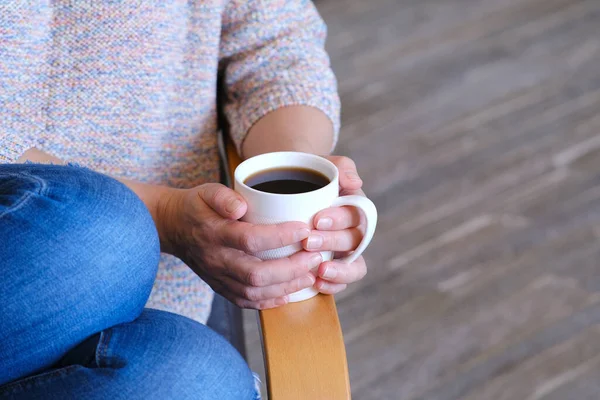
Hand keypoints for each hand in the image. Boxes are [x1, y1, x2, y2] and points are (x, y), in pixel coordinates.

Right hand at [162, 184, 319, 308]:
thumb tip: (242, 206)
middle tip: (315, 257)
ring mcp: (217, 277)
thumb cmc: (197, 206)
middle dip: (290, 269)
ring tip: (309, 276)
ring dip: (285, 287)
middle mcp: (216, 259)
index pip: (250, 239)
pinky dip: (268, 302)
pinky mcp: (219, 287)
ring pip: (253, 293)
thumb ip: (223, 197)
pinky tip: (289, 294)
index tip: (304, 229)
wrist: (172, 228)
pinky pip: (244, 302)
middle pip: (256, 274)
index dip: (280, 237)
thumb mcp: (207, 191)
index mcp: (214, 233)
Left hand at [301, 156, 368, 293]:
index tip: (318, 219)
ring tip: (319, 270)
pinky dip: (334, 285)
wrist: (288, 188)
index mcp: (354, 207)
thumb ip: (341, 168)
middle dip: (332, 242)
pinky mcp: (334, 267)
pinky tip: (318, 283)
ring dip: (339, 270)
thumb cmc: (308, 177)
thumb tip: (355, 183)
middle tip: (308, 242)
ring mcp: (344, 251)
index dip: (339, 219)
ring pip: (354, 264)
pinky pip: (342, 281)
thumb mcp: (322, 166)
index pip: (356, 214)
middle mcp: (353, 230)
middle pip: (353, 240)